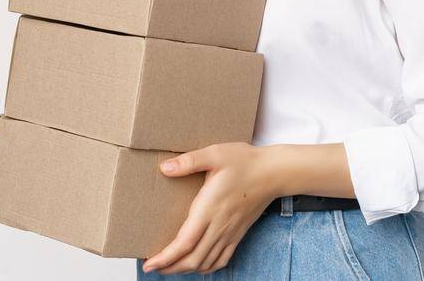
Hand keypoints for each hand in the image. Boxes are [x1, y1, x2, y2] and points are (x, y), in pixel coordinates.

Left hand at [141, 142, 276, 274]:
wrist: (274, 172)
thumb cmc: (246, 162)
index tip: (149, 264)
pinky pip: (222, 260)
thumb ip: (189, 161)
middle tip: (152, 267)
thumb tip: (164, 168)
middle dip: (170, 268)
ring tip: (169, 267)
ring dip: (185, 269)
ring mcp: (230, 232)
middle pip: (192, 259)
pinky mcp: (238, 233)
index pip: (185, 243)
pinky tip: (198, 266)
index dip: (165, 258)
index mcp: (210, 209)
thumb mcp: (215, 154)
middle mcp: (219, 225)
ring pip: (206, 262)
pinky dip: (207, 268)